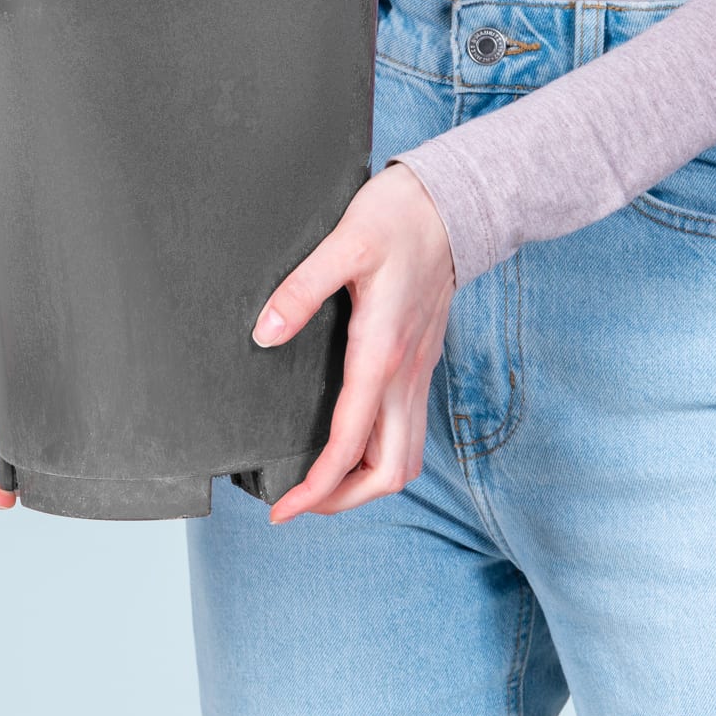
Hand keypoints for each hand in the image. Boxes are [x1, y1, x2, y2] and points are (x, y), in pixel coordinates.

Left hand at [252, 164, 454, 523]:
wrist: (451, 204)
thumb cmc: (397, 219)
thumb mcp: (343, 244)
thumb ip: (301, 290)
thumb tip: (264, 333)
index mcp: (381, 354)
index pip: (350, 446)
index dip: (315, 488)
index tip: (282, 511)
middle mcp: (405, 374)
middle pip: (388, 472)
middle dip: (344, 500)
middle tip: (298, 503)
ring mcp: (418, 370)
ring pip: (404, 457)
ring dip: (365, 482)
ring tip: (321, 483)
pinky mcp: (421, 361)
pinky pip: (407, 429)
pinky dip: (380, 453)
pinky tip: (352, 442)